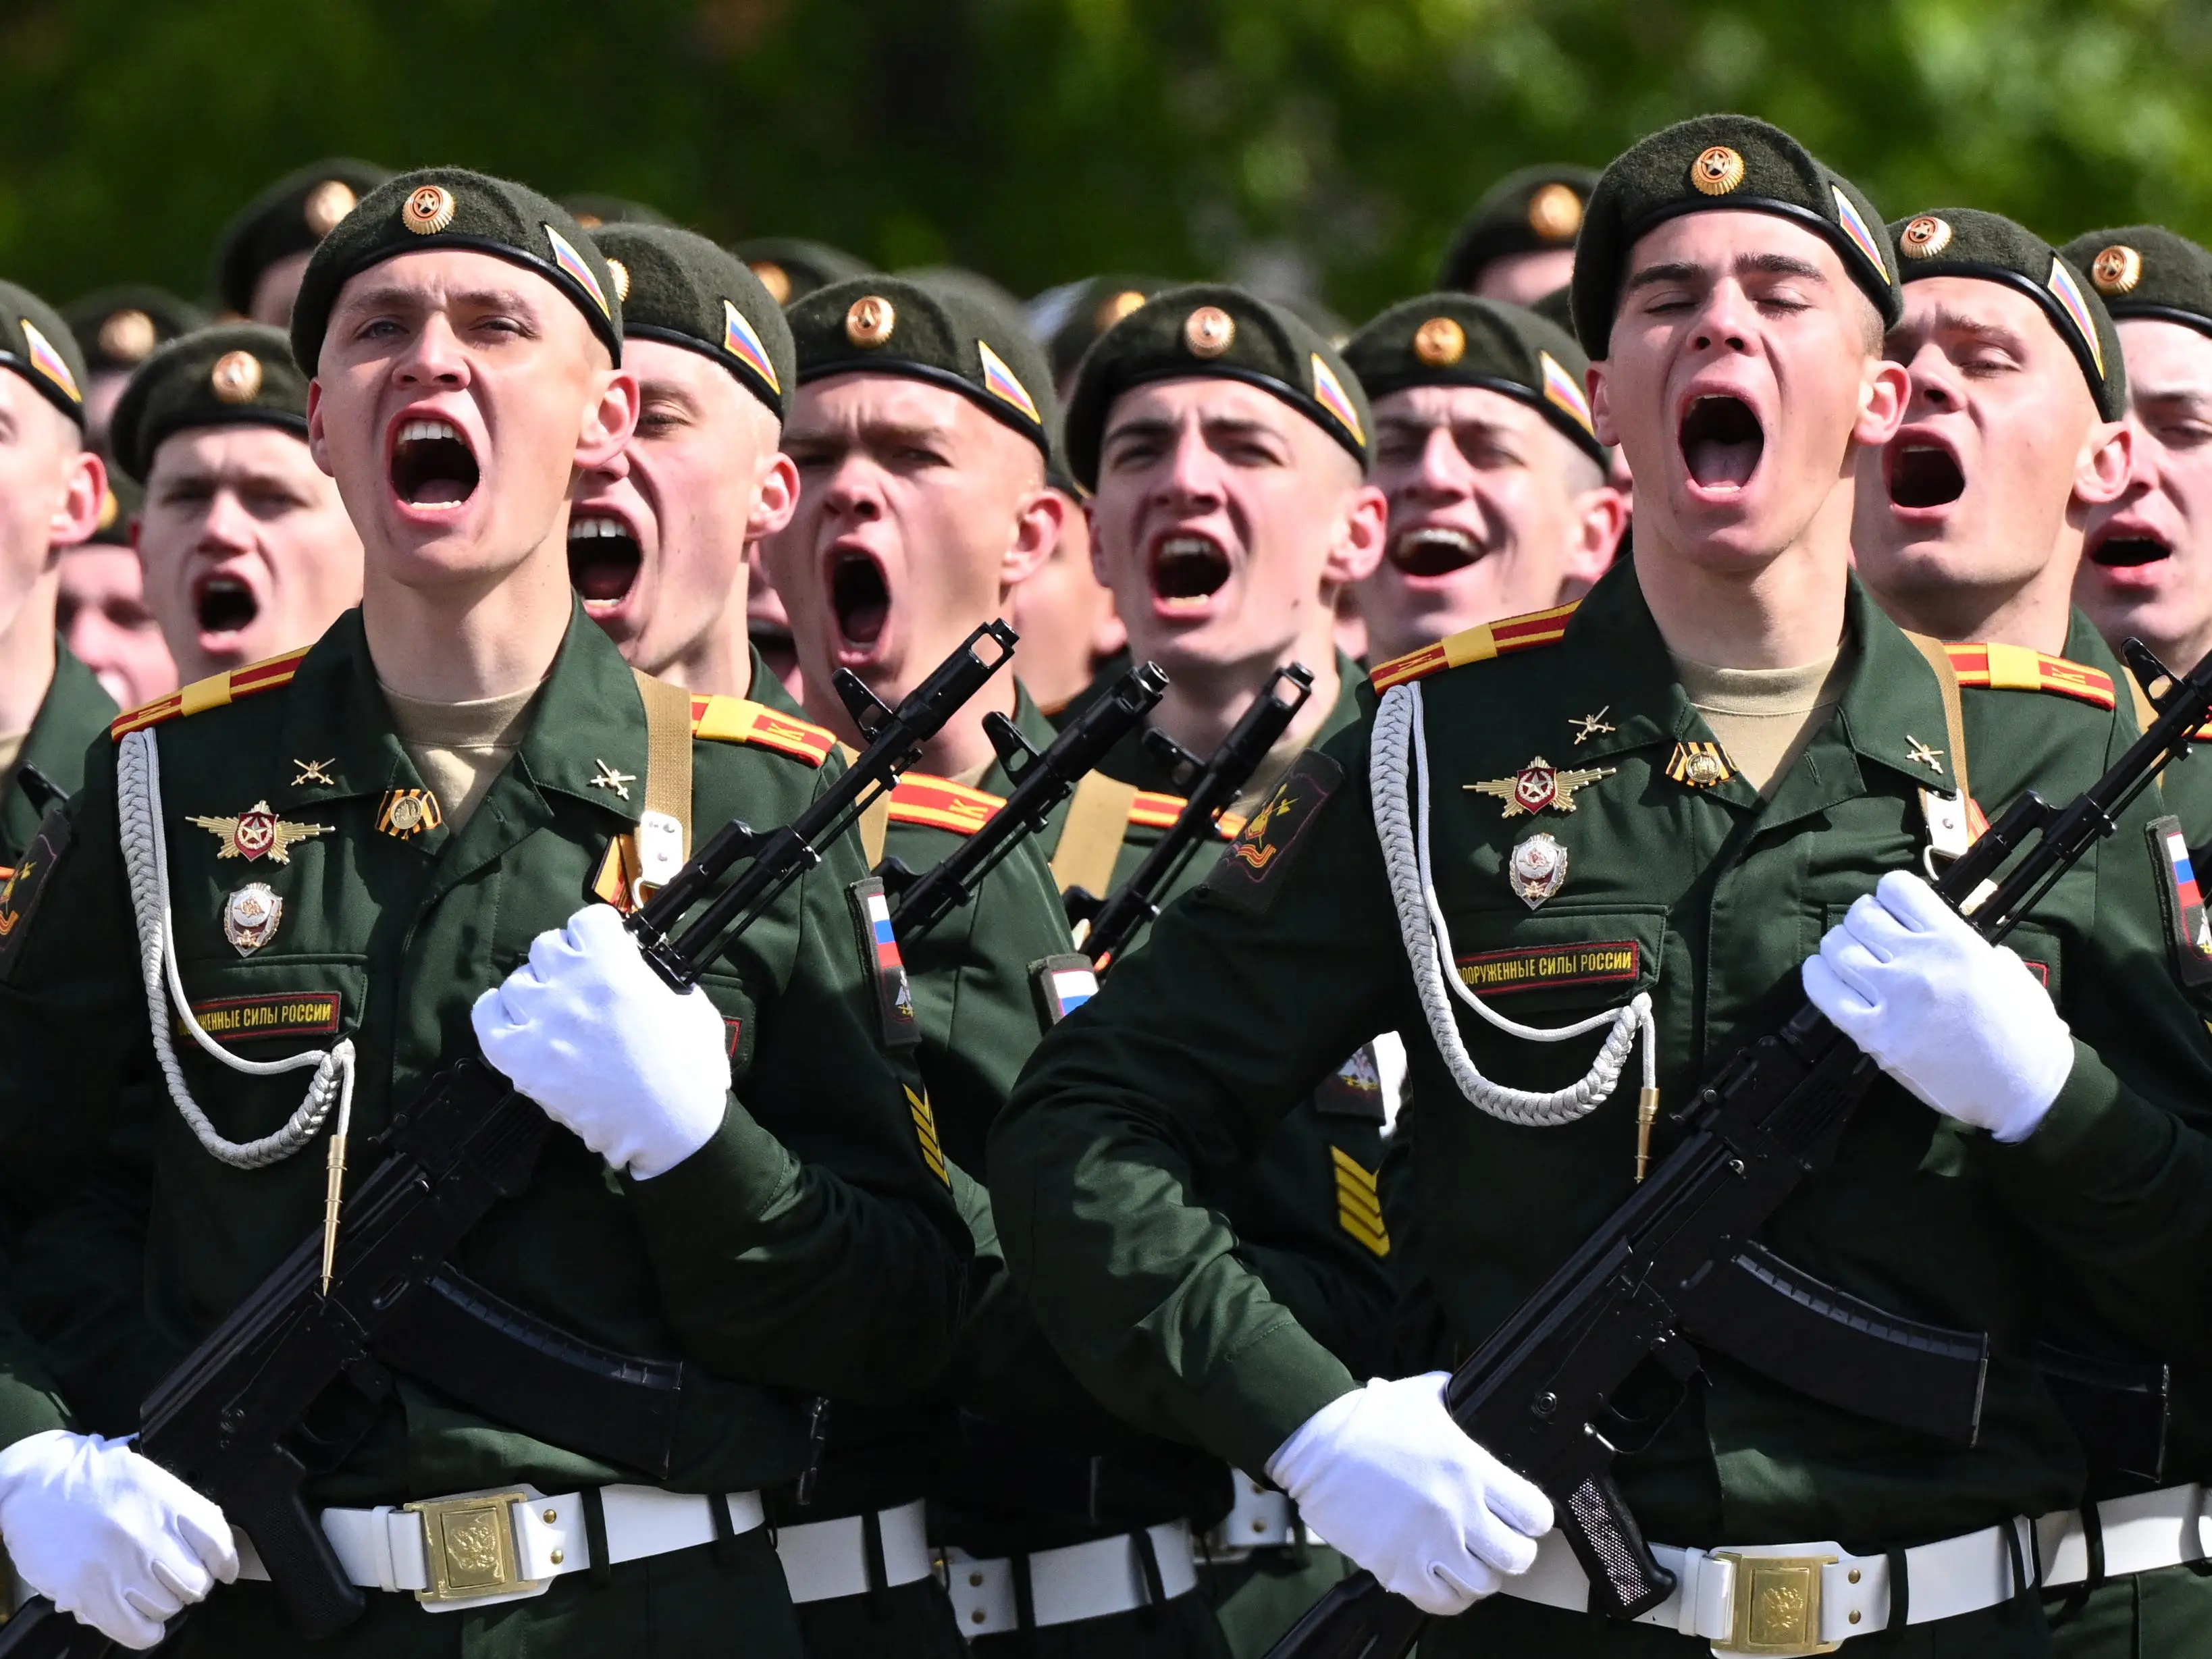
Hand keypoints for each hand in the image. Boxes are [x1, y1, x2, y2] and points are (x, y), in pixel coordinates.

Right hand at [0, 1430, 236, 1649]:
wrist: (38, 1481)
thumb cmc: (94, 1479)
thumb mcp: (149, 1480)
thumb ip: (180, 1511)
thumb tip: (209, 1551)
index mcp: (168, 1501)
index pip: (217, 1542)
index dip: (226, 1563)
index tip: (224, 1572)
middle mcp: (148, 1534)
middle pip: (195, 1582)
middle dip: (190, 1587)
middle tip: (175, 1582)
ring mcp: (119, 1565)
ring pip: (166, 1607)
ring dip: (162, 1605)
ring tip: (146, 1593)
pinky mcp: (88, 1592)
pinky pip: (134, 1629)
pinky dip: (145, 1631)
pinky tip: (142, 1621)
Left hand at [473, 903, 728, 1177]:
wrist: (670, 1124)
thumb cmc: (689, 1066)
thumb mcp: (688, 1003)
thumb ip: (652, 976)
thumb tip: (632, 966)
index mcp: (615, 966)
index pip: (586, 919)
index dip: (597, 934)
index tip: (605, 949)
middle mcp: (571, 986)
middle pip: (546, 945)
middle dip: (565, 961)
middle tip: (581, 985)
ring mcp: (541, 1022)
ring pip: (516, 981)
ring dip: (536, 990)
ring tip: (554, 1012)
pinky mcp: (520, 1059)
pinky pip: (486, 1017)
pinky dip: (498, 1013)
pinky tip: (518, 1021)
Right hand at [1266, 1373, 1551, 1615]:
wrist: (1314, 1447)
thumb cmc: (1366, 1418)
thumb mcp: (1426, 1396)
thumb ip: (1459, 1402)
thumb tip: (1475, 1400)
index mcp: (1471, 1469)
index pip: (1535, 1515)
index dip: (1533, 1516)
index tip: (1521, 1513)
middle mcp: (1457, 1513)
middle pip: (1517, 1558)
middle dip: (1513, 1551)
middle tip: (1497, 1539)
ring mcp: (1429, 1545)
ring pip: (1484, 1585)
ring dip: (1479, 1573)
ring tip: (1467, 1557)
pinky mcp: (1399, 1569)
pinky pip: (1443, 1602)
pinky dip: (1448, 1594)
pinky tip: (1441, 1575)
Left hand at [1803, 869, 2072, 1141]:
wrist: (2023, 1088)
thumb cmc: (2024, 1030)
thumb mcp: (2004, 968)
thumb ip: (1966, 942)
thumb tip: (1936, 928)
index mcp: (1955, 941)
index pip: (1898, 889)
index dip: (1889, 896)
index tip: (1892, 910)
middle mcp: (1920, 962)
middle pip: (1861, 914)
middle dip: (1862, 920)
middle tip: (1870, 937)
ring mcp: (1893, 998)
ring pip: (1837, 947)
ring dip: (1840, 946)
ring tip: (1850, 957)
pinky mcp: (1873, 1033)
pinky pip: (1824, 991)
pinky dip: (1817, 976)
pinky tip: (1825, 974)